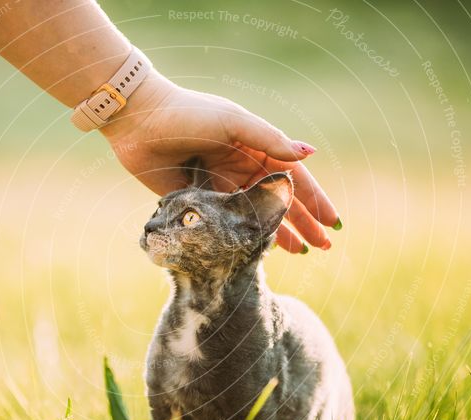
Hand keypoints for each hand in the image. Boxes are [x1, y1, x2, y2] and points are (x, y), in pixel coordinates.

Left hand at [100, 71, 340, 252]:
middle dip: (304, 223)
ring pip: (256, 216)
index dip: (314, 199)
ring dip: (280, 233)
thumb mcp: (232, 122)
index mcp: (254, 145)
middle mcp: (241, 167)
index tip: (333, 222)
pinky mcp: (197, 200)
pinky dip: (246, 236)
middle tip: (323, 247)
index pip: (292, 177)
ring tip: (303, 254)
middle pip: (279, 201)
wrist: (137, 121)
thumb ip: (269, 139)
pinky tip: (263, 250)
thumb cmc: (186, 114)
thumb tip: (309, 153)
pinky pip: (228, 223)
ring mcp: (220, 185)